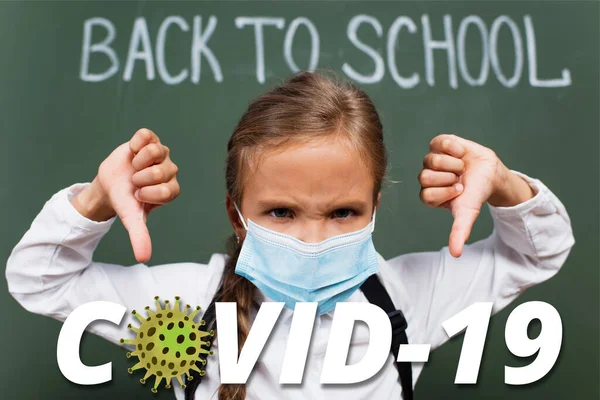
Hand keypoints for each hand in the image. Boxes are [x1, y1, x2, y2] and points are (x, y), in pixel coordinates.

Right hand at [71, 128, 179, 262]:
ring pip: (155, 151)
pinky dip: (135, 144)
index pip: (167, 191)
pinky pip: (145, 135)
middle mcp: (171, 171)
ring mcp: (162, 153)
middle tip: (134, 182)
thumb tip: (143, 258)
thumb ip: (140, 236)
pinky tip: (132, 152)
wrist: (110, 184)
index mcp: (171, 190)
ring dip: (137, 161)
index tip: (138, 196)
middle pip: (160, 171)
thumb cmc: (125, 201)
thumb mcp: (132, 219)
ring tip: (133, 168)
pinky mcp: (150, 139)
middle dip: (140, 179)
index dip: (146, 194)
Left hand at [418, 134, 533, 257]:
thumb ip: (459, 232)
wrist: (490, 173)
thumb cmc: (476, 194)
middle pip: (424, 177)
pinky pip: (440, 142)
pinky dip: (455, 148)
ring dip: (453, 164)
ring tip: (462, 167)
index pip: (425, 195)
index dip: (446, 192)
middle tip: (460, 179)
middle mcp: (426, 178)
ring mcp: (431, 160)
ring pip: (431, 160)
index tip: (460, 191)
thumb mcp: (468, 213)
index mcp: (428, 195)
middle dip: (449, 178)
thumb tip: (456, 254)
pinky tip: (462, 153)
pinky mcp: (438, 144)